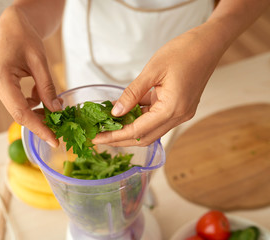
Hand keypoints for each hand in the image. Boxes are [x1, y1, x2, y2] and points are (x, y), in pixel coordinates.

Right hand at [0, 6, 61, 146]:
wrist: (12, 25)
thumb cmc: (25, 36)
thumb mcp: (40, 62)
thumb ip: (47, 87)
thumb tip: (56, 110)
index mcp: (1, 78)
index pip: (21, 112)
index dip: (38, 128)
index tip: (53, 140)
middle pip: (18, 114)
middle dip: (39, 124)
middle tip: (58, 133)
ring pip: (18, 109)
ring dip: (37, 113)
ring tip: (54, 111)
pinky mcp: (1, 86)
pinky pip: (18, 102)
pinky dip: (32, 104)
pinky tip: (42, 97)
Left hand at [93, 23, 224, 146]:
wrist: (209, 43)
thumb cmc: (183, 51)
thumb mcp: (152, 71)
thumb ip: (132, 94)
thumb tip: (116, 112)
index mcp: (172, 109)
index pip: (138, 130)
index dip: (116, 136)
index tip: (98, 138)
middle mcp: (179, 116)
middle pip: (144, 137)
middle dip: (121, 138)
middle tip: (100, 136)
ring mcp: (181, 113)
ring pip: (151, 129)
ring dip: (131, 129)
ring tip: (109, 124)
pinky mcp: (180, 107)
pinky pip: (157, 118)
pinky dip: (141, 117)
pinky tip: (126, 111)